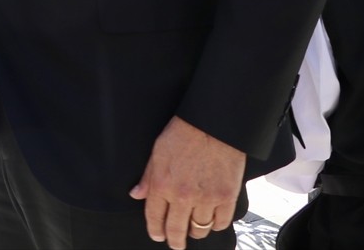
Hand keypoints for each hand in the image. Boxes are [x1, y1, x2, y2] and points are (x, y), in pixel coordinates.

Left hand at [129, 116, 245, 248]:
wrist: (212, 125)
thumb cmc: (183, 134)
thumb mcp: (157, 152)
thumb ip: (147, 177)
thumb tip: (136, 194)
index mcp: (162, 184)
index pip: (154, 217)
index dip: (155, 230)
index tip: (157, 235)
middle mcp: (183, 196)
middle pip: (176, 229)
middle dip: (174, 240)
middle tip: (175, 243)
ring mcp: (206, 199)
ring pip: (199, 229)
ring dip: (194, 232)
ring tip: (192, 230)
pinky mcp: (226, 198)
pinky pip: (220, 223)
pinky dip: (215, 225)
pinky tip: (211, 221)